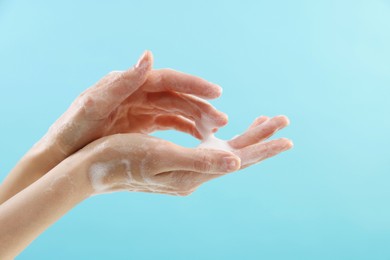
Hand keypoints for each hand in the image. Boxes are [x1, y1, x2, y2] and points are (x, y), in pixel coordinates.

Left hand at [41, 51, 226, 159]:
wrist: (64, 152)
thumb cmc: (74, 129)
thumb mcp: (94, 105)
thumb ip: (121, 82)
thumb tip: (148, 56)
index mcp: (129, 84)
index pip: (167, 80)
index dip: (192, 84)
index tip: (217, 92)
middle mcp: (139, 93)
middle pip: (177, 96)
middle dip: (201, 106)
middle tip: (222, 120)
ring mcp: (142, 108)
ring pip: (177, 110)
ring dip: (198, 118)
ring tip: (217, 130)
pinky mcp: (143, 123)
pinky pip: (170, 123)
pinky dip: (186, 128)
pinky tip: (200, 137)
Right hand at [82, 115, 291, 195]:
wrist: (94, 168)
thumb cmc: (122, 157)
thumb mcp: (161, 155)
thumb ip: (200, 159)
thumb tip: (236, 161)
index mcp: (194, 172)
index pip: (238, 158)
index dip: (263, 147)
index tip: (288, 137)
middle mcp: (195, 174)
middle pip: (236, 154)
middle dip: (260, 138)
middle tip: (283, 122)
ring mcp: (186, 169)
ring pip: (225, 151)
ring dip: (244, 137)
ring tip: (262, 124)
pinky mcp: (176, 162)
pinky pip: (209, 150)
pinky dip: (223, 139)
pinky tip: (224, 133)